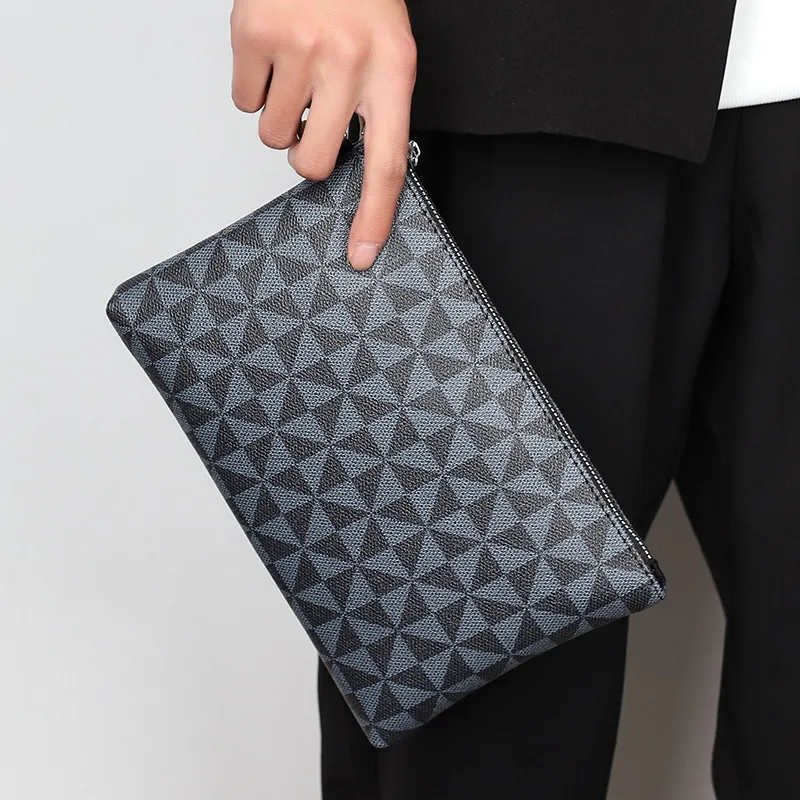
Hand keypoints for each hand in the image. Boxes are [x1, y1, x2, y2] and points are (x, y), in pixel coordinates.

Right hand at [230, 0, 416, 269]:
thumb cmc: (357, 0)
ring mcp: (298, 46)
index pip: (385, 163)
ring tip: (296, 68)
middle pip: (312, 162)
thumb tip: (344, 174)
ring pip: (272, 136)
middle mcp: (348, 60)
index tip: (360, 254)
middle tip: (315, 112)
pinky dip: (253, 86)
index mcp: (393, 70)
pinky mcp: (253, 33)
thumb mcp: (387, 53)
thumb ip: (374, 113)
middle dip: (307, 152)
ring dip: (280, 115)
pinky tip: (273, 53)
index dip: (372, 216)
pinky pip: (243, 102)